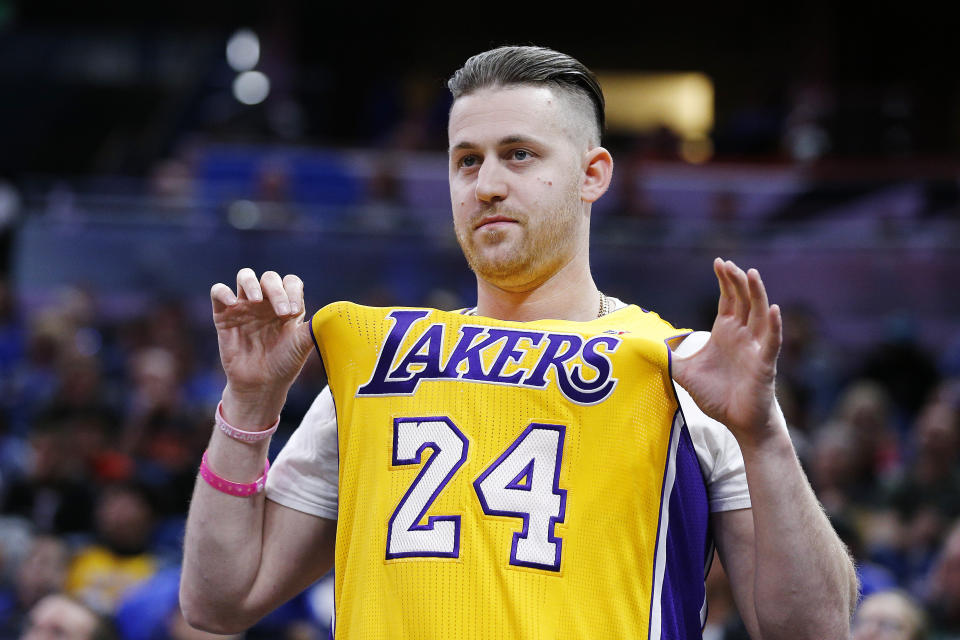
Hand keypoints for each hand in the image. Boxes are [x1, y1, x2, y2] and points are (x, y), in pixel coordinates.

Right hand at [211, 269, 314, 427]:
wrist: (261, 385)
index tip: (294, 312)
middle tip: (282, 312)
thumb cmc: (285, 364)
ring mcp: (244, 307)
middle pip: (269, 278)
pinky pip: (218, 292)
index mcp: (287, 305)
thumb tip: (335, 313)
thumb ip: (314, 327)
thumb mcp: (302, 345)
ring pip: (245, 276)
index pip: (290, 282)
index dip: (292, 291)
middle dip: (277, 290)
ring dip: (251, 283)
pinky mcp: (224, 315)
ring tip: (256, 300)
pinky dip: (224, 292)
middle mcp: (266, 302)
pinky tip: (233, 304)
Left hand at [671, 258, 782, 445]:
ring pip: (760, 314)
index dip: (724, 281)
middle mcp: (743, 335)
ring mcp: (756, 347)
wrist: (737, 421)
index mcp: (726, 333)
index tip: (718, 262)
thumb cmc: (717, 396)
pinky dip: (774, 325)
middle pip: (743, 300)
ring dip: (757, 293)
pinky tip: (773, 309)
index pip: (728, 300)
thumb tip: (642, 348)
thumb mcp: (685, 374)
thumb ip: (668, 358)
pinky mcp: (765, 363)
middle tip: (728, 263)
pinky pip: (772, 341)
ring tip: (752, 273)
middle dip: (736, 281)